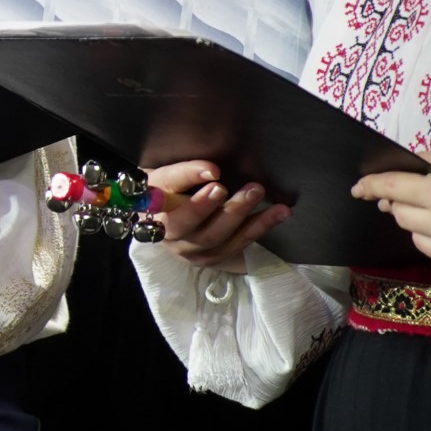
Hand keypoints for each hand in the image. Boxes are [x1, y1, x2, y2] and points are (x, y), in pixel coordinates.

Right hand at [144, 161, 289, 270]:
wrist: (161, 218)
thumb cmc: (165, 190)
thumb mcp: (167, 175)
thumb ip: (185, 172)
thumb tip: (213, 170)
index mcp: (151, 206)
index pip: (167, 193)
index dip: (188, 180)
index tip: (215, 171)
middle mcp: (168, 234)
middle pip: (196, 228)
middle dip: (228, 209)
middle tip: (253, 189)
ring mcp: (189, 251)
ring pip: (219, 240)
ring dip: (250, 221)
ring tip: (275, 205)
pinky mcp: (209, 259)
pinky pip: (236, 247)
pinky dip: (259, 229)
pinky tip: (279, 215)